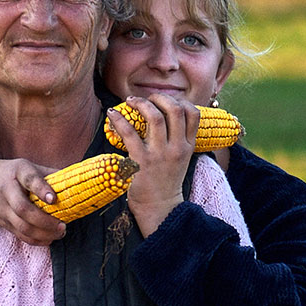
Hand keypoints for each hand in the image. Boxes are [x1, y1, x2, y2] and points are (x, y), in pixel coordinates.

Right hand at [0, 150, 65, 244]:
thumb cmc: (9, 173)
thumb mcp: (25, 166)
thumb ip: (48, 173)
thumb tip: (76, 180)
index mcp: (17, 172)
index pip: (29, 179)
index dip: (42, 189)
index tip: (54, 199)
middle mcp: (8, 190)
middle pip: (23, 209)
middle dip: (45, 221)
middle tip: (62, 225)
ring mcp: (3, 208)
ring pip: (21, 226)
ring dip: (43, 234)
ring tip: (60, 233)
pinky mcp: (2, 221)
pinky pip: (19, 235)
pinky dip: (35, 240)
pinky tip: (49, 239)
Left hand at [107, 94, 199, 236]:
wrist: (159, 208)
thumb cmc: (166, 180)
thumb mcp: (181, 159)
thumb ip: (178, 139)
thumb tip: (165, 115)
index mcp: (188, 146)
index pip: (194, 113)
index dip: (180, 101)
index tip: (165, 101)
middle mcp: (177, 148)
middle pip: (175, 109)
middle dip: (160, 97)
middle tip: (147, 99)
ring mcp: (160, 155)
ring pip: (155, 117)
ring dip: (141, 103)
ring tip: (130, 101)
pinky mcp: (141, 162)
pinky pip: (129, 133)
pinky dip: (119, 120)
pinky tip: (112, 114)